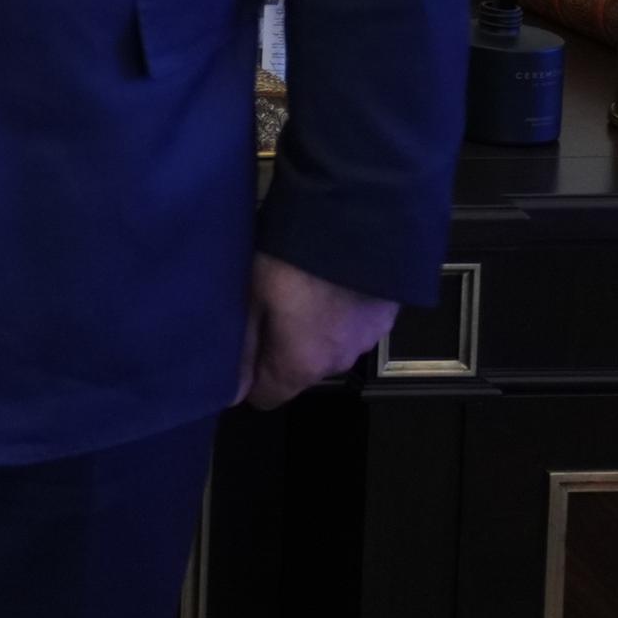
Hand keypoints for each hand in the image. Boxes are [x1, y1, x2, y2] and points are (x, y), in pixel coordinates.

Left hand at [238, 252, 400, 408]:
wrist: (360, 220)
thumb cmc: (293, 259)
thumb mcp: (251, 295)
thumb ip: (241, 345)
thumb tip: (231, 390)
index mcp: (303, 364)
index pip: (268, 397)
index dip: (247, 379)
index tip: (236, 351)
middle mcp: (339, 362)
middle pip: (297, 370)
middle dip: (278, 347)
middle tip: (261, 305)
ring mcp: (368, 339)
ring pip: (326, 345)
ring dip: (311, 327)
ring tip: (297, 287)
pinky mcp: (386, 314)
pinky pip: (352, 324)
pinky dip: (338, 311)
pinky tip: (328, 281)